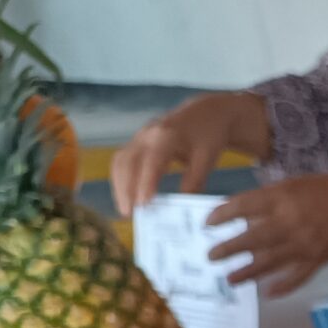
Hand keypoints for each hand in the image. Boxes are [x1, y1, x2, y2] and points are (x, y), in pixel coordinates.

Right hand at [111, 91, 264, 215]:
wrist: (205, 113)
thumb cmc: (208, 136)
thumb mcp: (207, 158)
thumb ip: (195, 179)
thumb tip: (180, 201)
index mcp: (167, 135)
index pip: (152, 161)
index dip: (146, 183)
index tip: (144, 204)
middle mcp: (148, 134)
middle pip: (128, 161)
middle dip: (126, 188)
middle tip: (130, 215)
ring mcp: (139, 136)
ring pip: (120, 161)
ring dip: (119, 186)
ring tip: (126, 210)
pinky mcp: (136, 142)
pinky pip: (122, 160)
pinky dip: (121, 179)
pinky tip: (126, 197)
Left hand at [209, 174, 327, 296]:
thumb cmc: (323, 190)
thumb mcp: (290, 185)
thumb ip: (266, 200)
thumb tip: (241, 217)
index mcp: (280, 200)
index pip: (242, 207)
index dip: (221, 215)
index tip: (207, 223)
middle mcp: (288, 224)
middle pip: (250, 239)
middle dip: (227, 249)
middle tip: (210, 256)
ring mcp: (303, 245)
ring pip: (269, 262)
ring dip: (246, 273)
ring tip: (229, 279)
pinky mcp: (317, 260)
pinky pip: (297, 277)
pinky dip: (283, 286)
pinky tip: (268, 293)